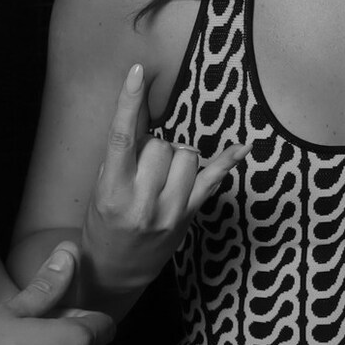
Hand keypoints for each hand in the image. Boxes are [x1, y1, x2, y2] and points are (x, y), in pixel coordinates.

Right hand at [83, 65, 237, 303]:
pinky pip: (213, 180)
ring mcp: (169, 210)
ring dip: (177, 156)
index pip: (122, 137)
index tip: (137, 72)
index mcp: (112, 191)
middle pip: (161, 144)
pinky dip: (228, 161)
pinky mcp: (189, 217)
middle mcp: (142, 201)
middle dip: (154, 145)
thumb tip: (139, 109)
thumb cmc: (104, 225)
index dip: (129, 102)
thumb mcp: (101, 190)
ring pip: (187, 154)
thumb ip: (121, 156)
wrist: (114, 272)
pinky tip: (242, 147)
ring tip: (162, 176)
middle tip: (143, 167)